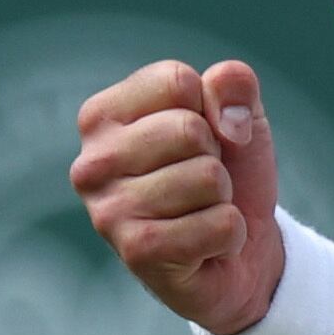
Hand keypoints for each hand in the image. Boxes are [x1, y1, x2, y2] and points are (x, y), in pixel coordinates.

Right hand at [71, 59, 283, 334]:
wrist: (241, 252)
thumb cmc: (227, 173)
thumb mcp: (238, 115)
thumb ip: (233, 84)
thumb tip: (226, 114)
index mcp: (103, 116)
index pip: (176, 82)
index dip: (209, 109)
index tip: (199, 139)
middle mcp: (92, 162)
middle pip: (189, 129)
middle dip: (215, 156)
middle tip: (201, 183)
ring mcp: (108, 210)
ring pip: (208, 177)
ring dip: (222, 197)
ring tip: (200, 211)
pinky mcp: (137, 251)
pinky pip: (220, 224)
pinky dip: (230, 233)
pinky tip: (205, 245)